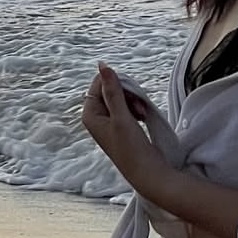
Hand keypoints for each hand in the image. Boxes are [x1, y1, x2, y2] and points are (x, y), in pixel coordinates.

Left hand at [82, 62, 169, 197]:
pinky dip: (137, 109)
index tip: (131, 91)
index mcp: (90, 114)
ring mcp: (109, 122)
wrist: (147, 172)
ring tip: (143, 113)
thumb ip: (112, 91)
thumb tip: (102, 66)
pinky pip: (128, 108)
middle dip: (127, 94)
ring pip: (121, 98)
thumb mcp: (121, 117)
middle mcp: (97, 117)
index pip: (98, 84)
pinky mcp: (122, 127)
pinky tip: (144, 116)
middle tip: (139, 104)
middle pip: (110, 90)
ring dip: (134, 101)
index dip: (116, 83)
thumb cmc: (131, 148)